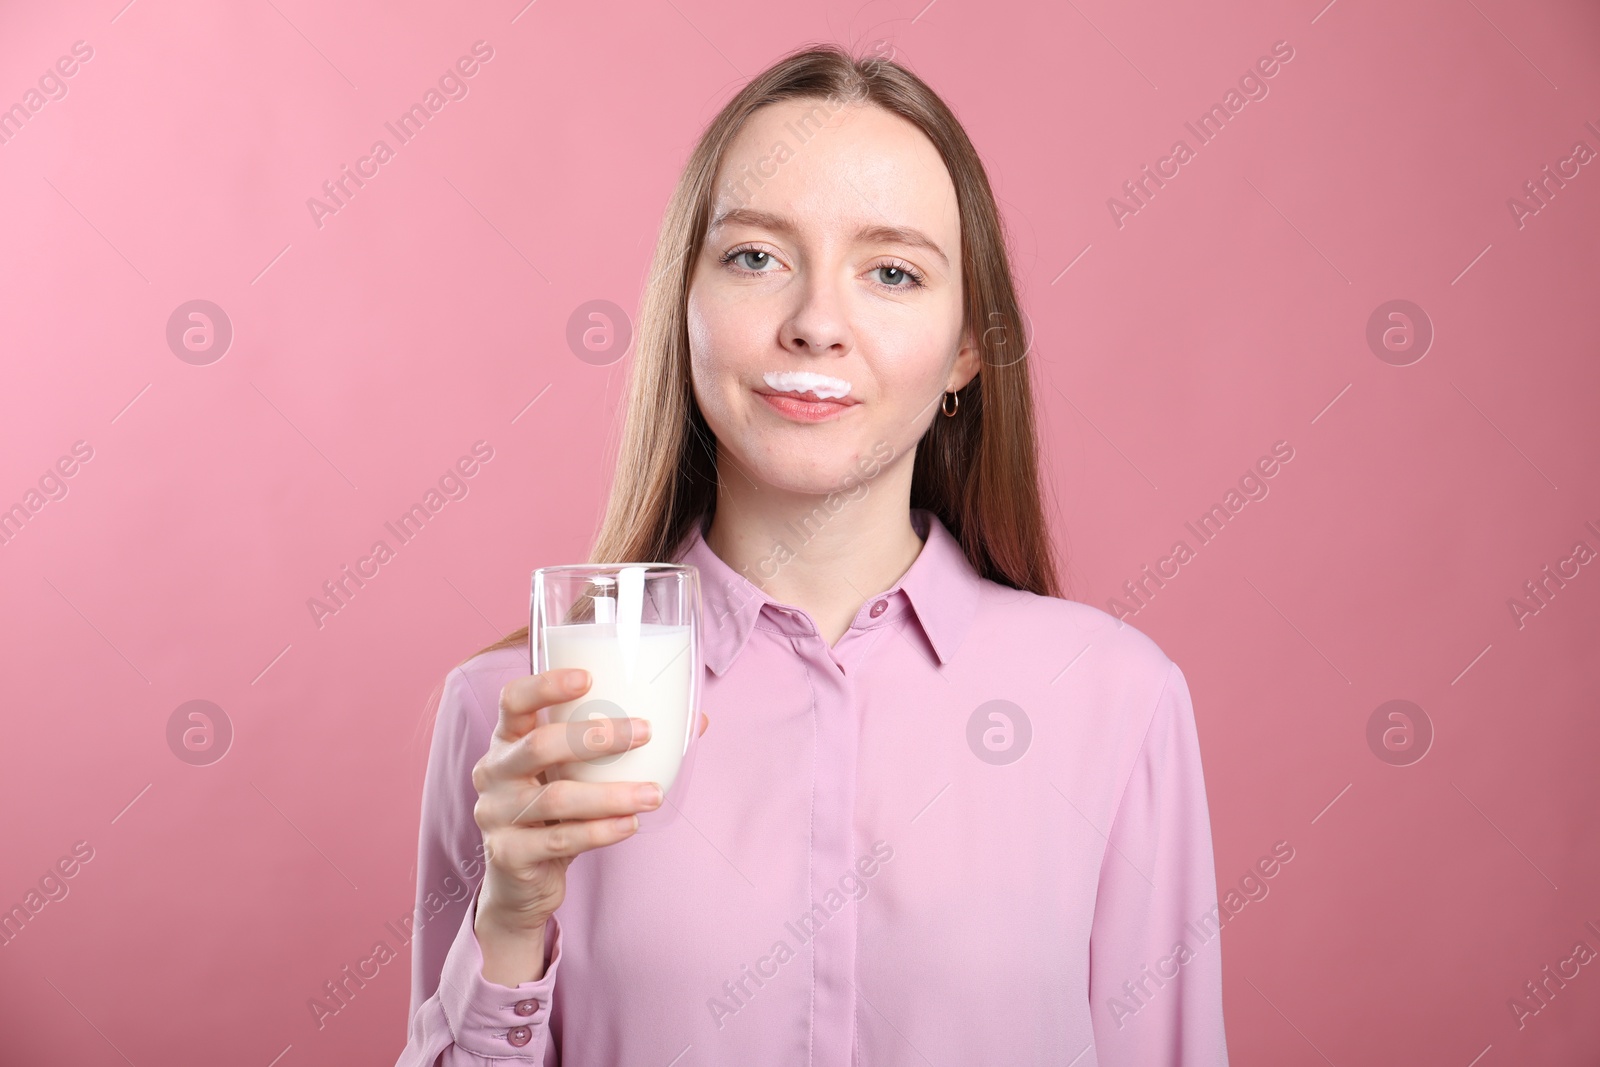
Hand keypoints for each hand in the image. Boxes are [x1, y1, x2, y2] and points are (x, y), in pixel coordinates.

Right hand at [471, 668, 709, 934]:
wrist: (521, 881)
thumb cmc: (556, 811)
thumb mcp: (576, 772)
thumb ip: (619, 745)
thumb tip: (697, 721)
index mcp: (507, 740)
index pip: (513, 700)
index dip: (546, 685)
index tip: (589, 676)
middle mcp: (493, 772)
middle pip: (539, 745)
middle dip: (596, 737)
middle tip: (645, 732)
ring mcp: (496, 814)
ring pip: (556, 798)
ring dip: (611, 794)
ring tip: (654, 794)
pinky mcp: (508, 854)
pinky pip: (560, 840)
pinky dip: (601, 831)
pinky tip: (630, 824)